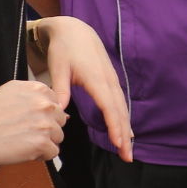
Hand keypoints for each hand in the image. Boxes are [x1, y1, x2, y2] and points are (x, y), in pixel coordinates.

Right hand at [0, 80, 66, 166]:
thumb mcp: (9, 92)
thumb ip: (34, 96)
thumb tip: (56, 106)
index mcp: (37, 90)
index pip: (55, 103)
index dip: (43, 114)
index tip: (30, 118)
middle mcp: (44, 105)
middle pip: (60, 120)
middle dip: (46, 127)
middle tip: (26, 130)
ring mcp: (45, 124)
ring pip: (58, 136)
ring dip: (44, 141)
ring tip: (24, 140)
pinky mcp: (42, 142)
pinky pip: (53, 152)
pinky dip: (41, 154)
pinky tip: (26, 149)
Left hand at [28, 17, 131, 160]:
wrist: (76, 31)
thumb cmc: (65, 48)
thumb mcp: (58, 67)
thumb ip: (60, 88)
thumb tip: (59, 110)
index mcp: (97, 79)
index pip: (109, 107)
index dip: (115, 126)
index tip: (118, 142)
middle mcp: (109, 82)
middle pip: (121, 112)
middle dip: (125, 135)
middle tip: (127, 156)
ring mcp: (112, 82)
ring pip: (123, 110)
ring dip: (126, 130)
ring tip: (128, 149)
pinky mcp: (111, 83)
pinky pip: (120, 104)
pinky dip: (124, 119)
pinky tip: (126, 131)